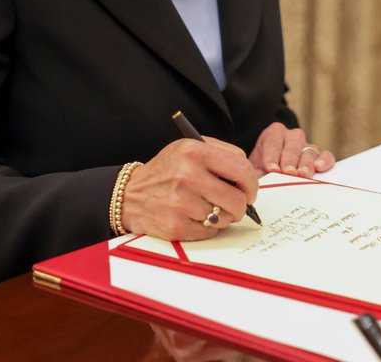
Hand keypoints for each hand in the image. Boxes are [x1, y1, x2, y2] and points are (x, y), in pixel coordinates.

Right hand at [121, 137, 258, 239]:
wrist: (130, 195)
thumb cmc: (167, 171)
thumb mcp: (188, 148)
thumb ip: (220, 154)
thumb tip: (249, 177)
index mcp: (193, 151)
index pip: (241, 167)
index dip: (251, 182)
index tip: (248, 188)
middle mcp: (186, 175)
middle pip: (237, 198)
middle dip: (241, 204)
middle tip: (234, 203)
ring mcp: (180, 202)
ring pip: (226, 218)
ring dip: (223, 216)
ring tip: (208, 208)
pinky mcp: (176, 226)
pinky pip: (210, 231)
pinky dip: (208, 227)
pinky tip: (195, 217)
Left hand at [248, 122, 335, 177]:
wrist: (276, 166)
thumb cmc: (265, 166)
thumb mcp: (256, 166)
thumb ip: (256, 172)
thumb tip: (256, 183)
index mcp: (274, 134)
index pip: (272, 143)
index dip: (271, 156)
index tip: (270, 169)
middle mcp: (292, 137)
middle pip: (292, 147)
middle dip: (289, 161)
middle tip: (288, 172)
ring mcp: (307, 146)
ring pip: (309, 152)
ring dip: (306, 164)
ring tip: (302, 174)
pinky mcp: (319, 156)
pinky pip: (326, 156)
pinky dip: (324, 161)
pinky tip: (319, 167)